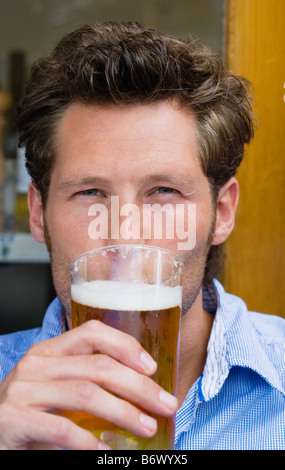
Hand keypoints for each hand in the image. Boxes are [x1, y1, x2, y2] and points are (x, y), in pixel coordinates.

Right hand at [0, 320, 177, 449]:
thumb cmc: (32, 410)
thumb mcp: (58, 386)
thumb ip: (89, 381)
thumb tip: (141, 390)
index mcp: (50, 350)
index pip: (93, 333)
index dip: (126, 346)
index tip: (152, 368)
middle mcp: (37, 364)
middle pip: (98, 366)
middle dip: (138, 386)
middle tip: (166, 403)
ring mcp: (23, 390)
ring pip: (85, 394)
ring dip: (123, 412)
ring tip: (147, 427)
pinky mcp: (13, 419)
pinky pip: (60, 429)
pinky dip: (88, 441)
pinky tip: (106, 451)